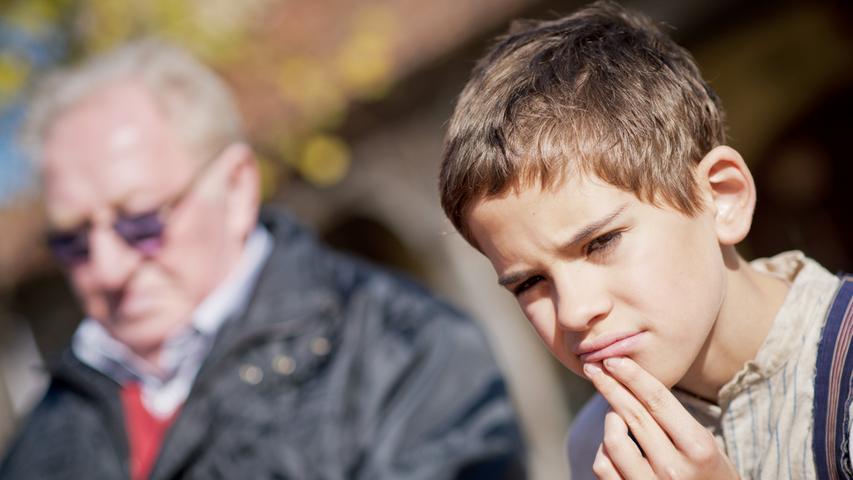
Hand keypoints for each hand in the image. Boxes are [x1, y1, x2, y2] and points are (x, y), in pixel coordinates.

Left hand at [583, 357, 738, 478]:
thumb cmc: (709, 474)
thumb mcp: (704, 444)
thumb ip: (673, 419)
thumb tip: (629, 383)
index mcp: (698, 448)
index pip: (658, 400)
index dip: (632, 376)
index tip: (613, 360)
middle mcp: (675, 469)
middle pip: (633, 415)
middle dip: (609, 386)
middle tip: (594, 368)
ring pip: (614, 441)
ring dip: (610, 421)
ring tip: (614, 414)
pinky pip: (604, 467)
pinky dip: (603, 450)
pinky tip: (611, 444)